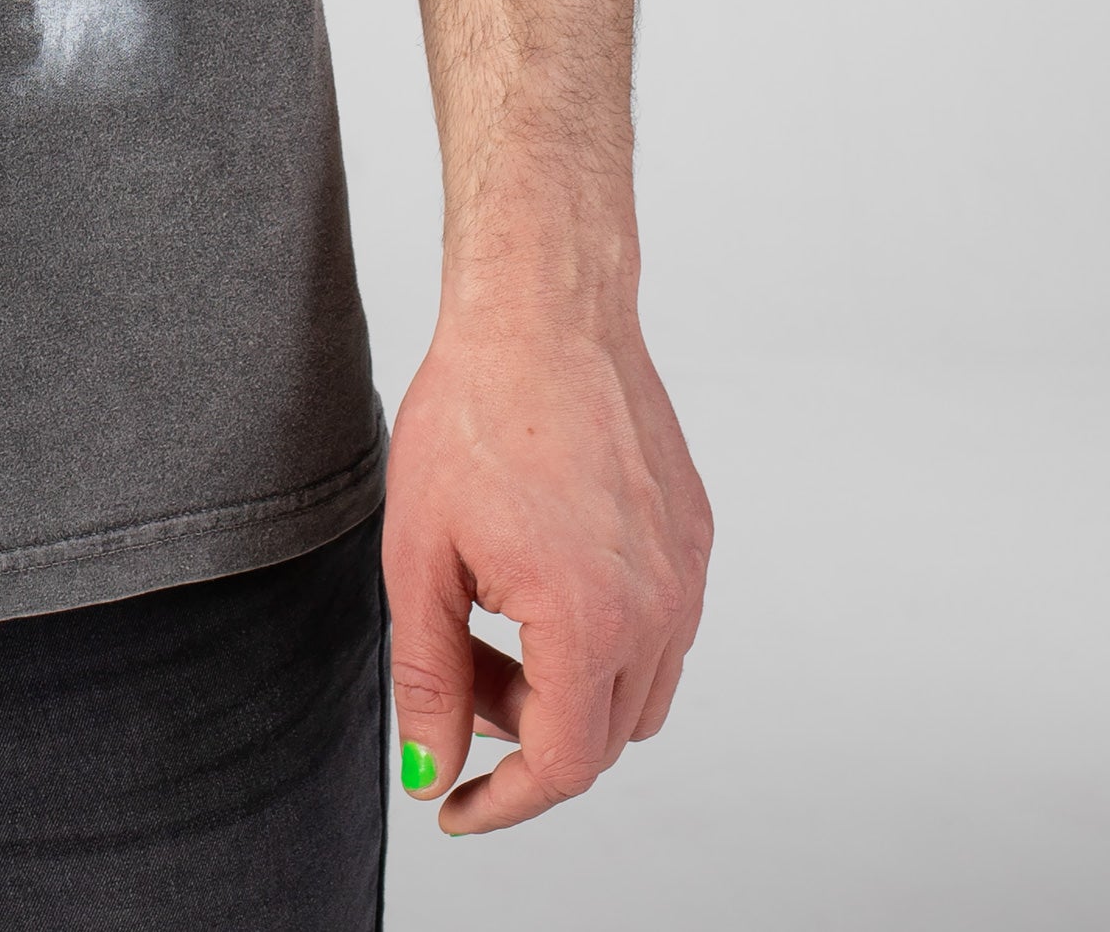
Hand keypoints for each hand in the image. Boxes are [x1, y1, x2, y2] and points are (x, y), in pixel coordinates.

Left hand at [383, 295, 710, 833]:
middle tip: (457, 674)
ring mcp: (686, 575)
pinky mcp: (696, 539)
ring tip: (495, 617)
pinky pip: (660, 629)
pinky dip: (604, 637)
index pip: (561, 765)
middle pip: (600, 737)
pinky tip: (540, 576)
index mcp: (589, 621)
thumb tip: (432, 769)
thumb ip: (430, 678)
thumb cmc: (477, 413)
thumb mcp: (420, 556)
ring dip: (567, 689)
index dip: (502, 799)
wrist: (542, 313)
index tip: (455, 804)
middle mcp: (658, 609)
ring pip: (637, 692)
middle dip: (523, 732)